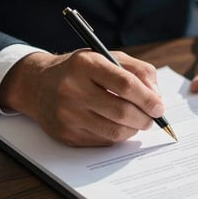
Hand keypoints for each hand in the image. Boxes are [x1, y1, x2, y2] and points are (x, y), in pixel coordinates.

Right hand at [0, 50, 163, 145]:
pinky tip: (118, 126)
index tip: (159, 106)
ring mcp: (67, 114)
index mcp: (85, 64)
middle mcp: (72, 89)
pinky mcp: (66, 134)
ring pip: (114, 131)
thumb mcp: (107, 57)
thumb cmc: (79, 70)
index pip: (125, 84)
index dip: (148, 98)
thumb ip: (137, 71)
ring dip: (134, 129)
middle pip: (121, 111)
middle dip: (145, 118)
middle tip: (152, 117)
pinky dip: (118, 136)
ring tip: (138, 122)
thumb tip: (156, 97)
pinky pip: (102, 141)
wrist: (38, 85)